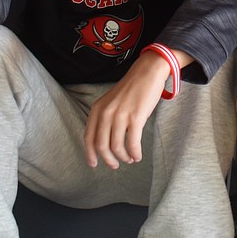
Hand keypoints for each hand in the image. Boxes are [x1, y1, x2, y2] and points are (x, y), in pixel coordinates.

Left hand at [83, 49, 176, 168]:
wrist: (148, 72)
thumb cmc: (132, 87)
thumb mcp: (111, 101)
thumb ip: (105, 117)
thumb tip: (106, 140)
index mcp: (97, 109)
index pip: (88, 137)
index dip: (90, 154)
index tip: (94, 164)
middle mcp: (106, 113)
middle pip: (101, 145)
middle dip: (108, 159)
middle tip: (115, 165)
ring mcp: (120, 115)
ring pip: (116, 147)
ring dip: (123, 157)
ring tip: (129, 159)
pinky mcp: (136, 118)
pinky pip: (132, 143)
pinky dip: (135, 153)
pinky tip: (138, 156)